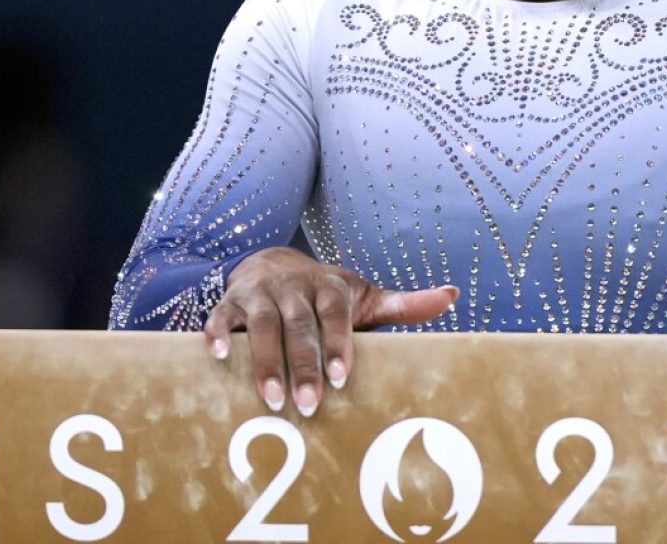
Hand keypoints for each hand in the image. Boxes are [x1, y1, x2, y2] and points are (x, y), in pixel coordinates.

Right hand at [203, 246, 458, 416]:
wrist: (274, 263)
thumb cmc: (326, 295)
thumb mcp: (364, 297)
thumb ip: (403, 305)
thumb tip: (451, 296)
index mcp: (329, 286)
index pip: (335, 312)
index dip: (338, 343)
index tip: (342, 377)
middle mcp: (294, 286)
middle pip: (298, 324)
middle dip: (303, 363)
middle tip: (308, 404)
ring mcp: (261, 292)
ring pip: (261, 324)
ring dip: (264, 360)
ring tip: (272, 399)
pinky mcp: (231, 300)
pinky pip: (220, 315)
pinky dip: (217, 333)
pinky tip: (215, 357)